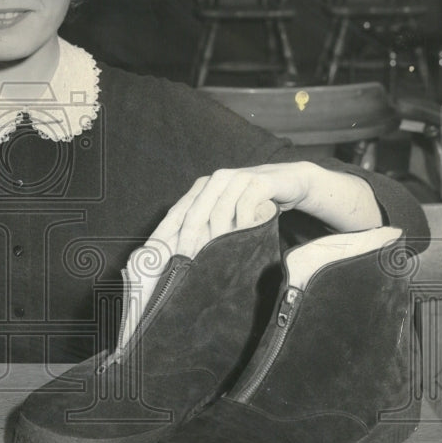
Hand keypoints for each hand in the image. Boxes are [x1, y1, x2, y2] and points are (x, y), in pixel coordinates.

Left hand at [120, 162, 316, 342]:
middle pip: (192, 214)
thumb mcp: (228, 215)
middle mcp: (213, 181)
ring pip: (218, 210)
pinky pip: (246, 203)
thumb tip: (182, 261)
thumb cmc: (253, 204)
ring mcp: (236, 178)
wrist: (289, 182)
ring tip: (219, 255)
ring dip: (218, 235)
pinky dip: (244, 221)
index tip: (152, 259)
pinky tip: (246, 233)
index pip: (175, 214)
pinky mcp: (259, 180)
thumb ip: (207, 230)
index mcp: (200, 189)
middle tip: (185, 264)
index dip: (162, 235)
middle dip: (187, 241)